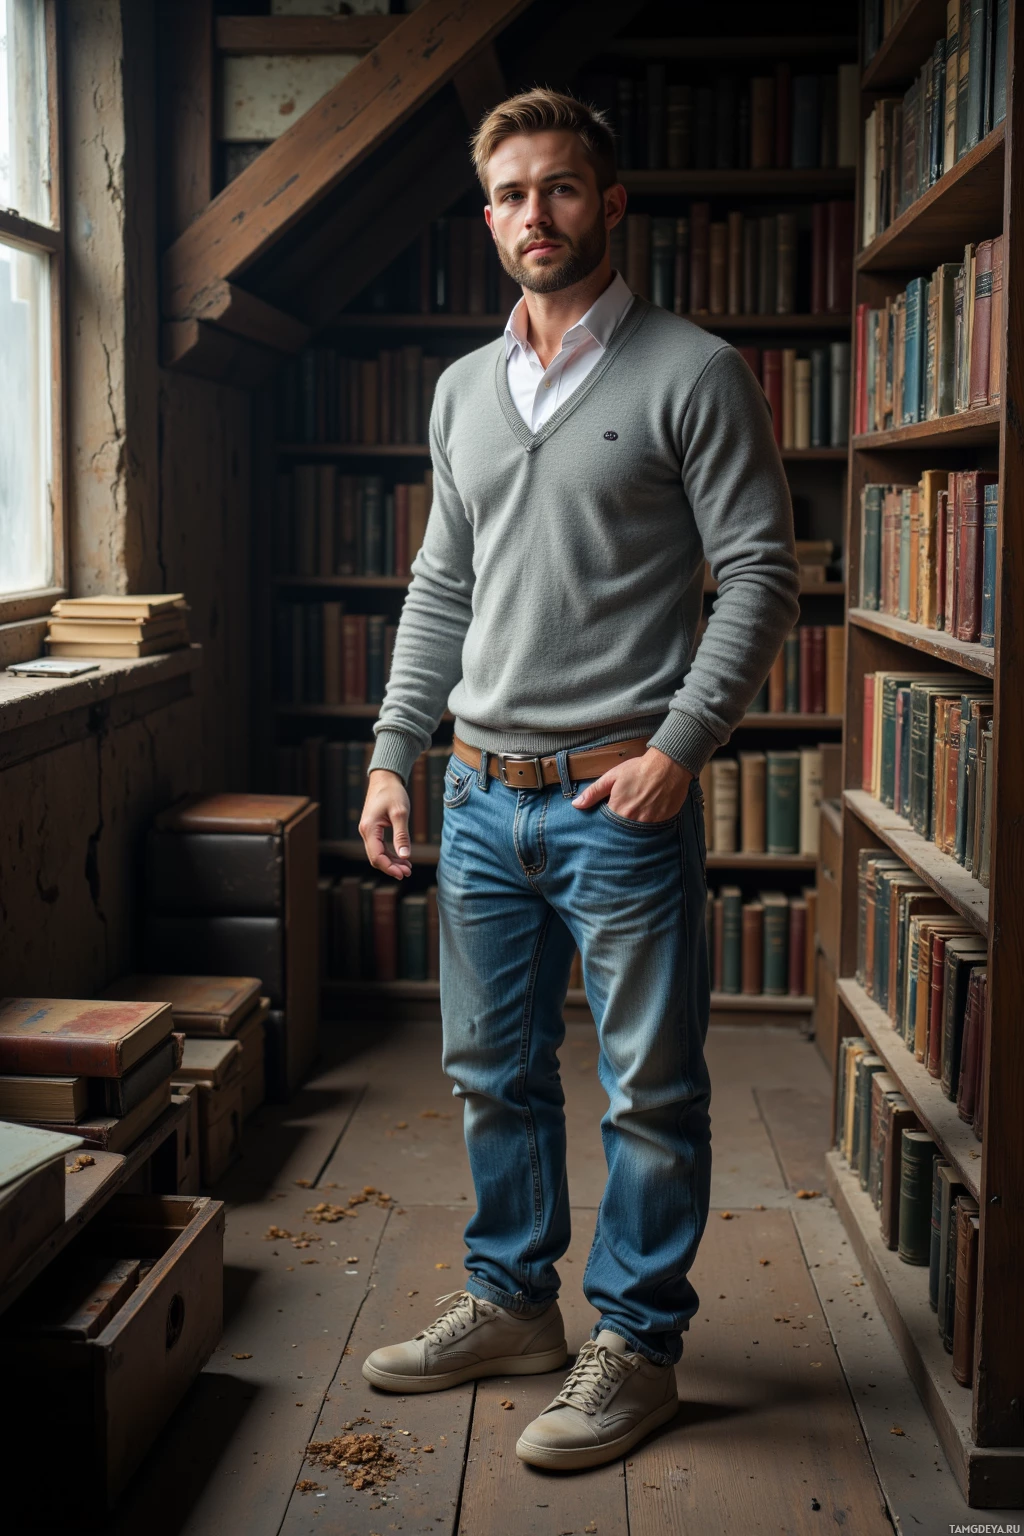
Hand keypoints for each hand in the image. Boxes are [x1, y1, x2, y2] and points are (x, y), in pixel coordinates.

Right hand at [359, 769, 412, 879]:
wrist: (385, 778)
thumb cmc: (392, 792)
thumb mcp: (400, 813)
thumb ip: (402, 836)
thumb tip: (405, 856)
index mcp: (369, 828)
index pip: (376, 856)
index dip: (389, 868)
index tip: (404, 873)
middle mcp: (365, 831)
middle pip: (375, 858)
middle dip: (391, 867)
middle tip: (408, 872)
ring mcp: (368, 831)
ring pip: (377, 853)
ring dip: (391, 861)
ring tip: (407, 867)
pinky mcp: (373, 829)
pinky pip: (379, 847)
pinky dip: (390, 854)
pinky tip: (402, 857)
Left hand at [571, 747, 691, 821]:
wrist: (668, 765)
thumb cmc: (639, 769)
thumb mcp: (612, 777)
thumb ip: (593, 792)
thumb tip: (576, 805)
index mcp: (618, 810)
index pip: (606, 825)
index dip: (605, 823)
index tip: (607, 818)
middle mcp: (633, 820)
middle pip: (621, 831)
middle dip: (620, 827)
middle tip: (624, 815)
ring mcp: (649, 823)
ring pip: (637, 832)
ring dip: (634, 827)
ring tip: (636, 815)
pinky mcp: (662, 822)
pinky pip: (652, 830)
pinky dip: (648, 825)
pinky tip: (649, 815)